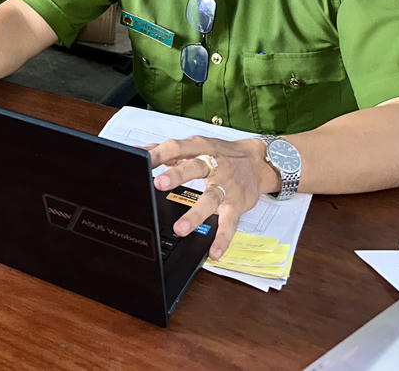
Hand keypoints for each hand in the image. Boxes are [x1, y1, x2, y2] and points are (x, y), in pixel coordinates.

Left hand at [147, 135, 272, 260]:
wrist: (259, 163)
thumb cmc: (222, 154)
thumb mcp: (196, 146)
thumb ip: (168, 150)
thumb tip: (140, 150)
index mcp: (200, 147)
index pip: (177, 147)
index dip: (159, 153)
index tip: (141, 160)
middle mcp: (215, 164)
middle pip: (195, 167)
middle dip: (177, 174)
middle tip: (159, 184)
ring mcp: (227, 185)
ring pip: (211, 198)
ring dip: (197, 213)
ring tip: (181, 229)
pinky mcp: (237, 205)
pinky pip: (230, 223)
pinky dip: (223, 238)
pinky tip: (214, 252)